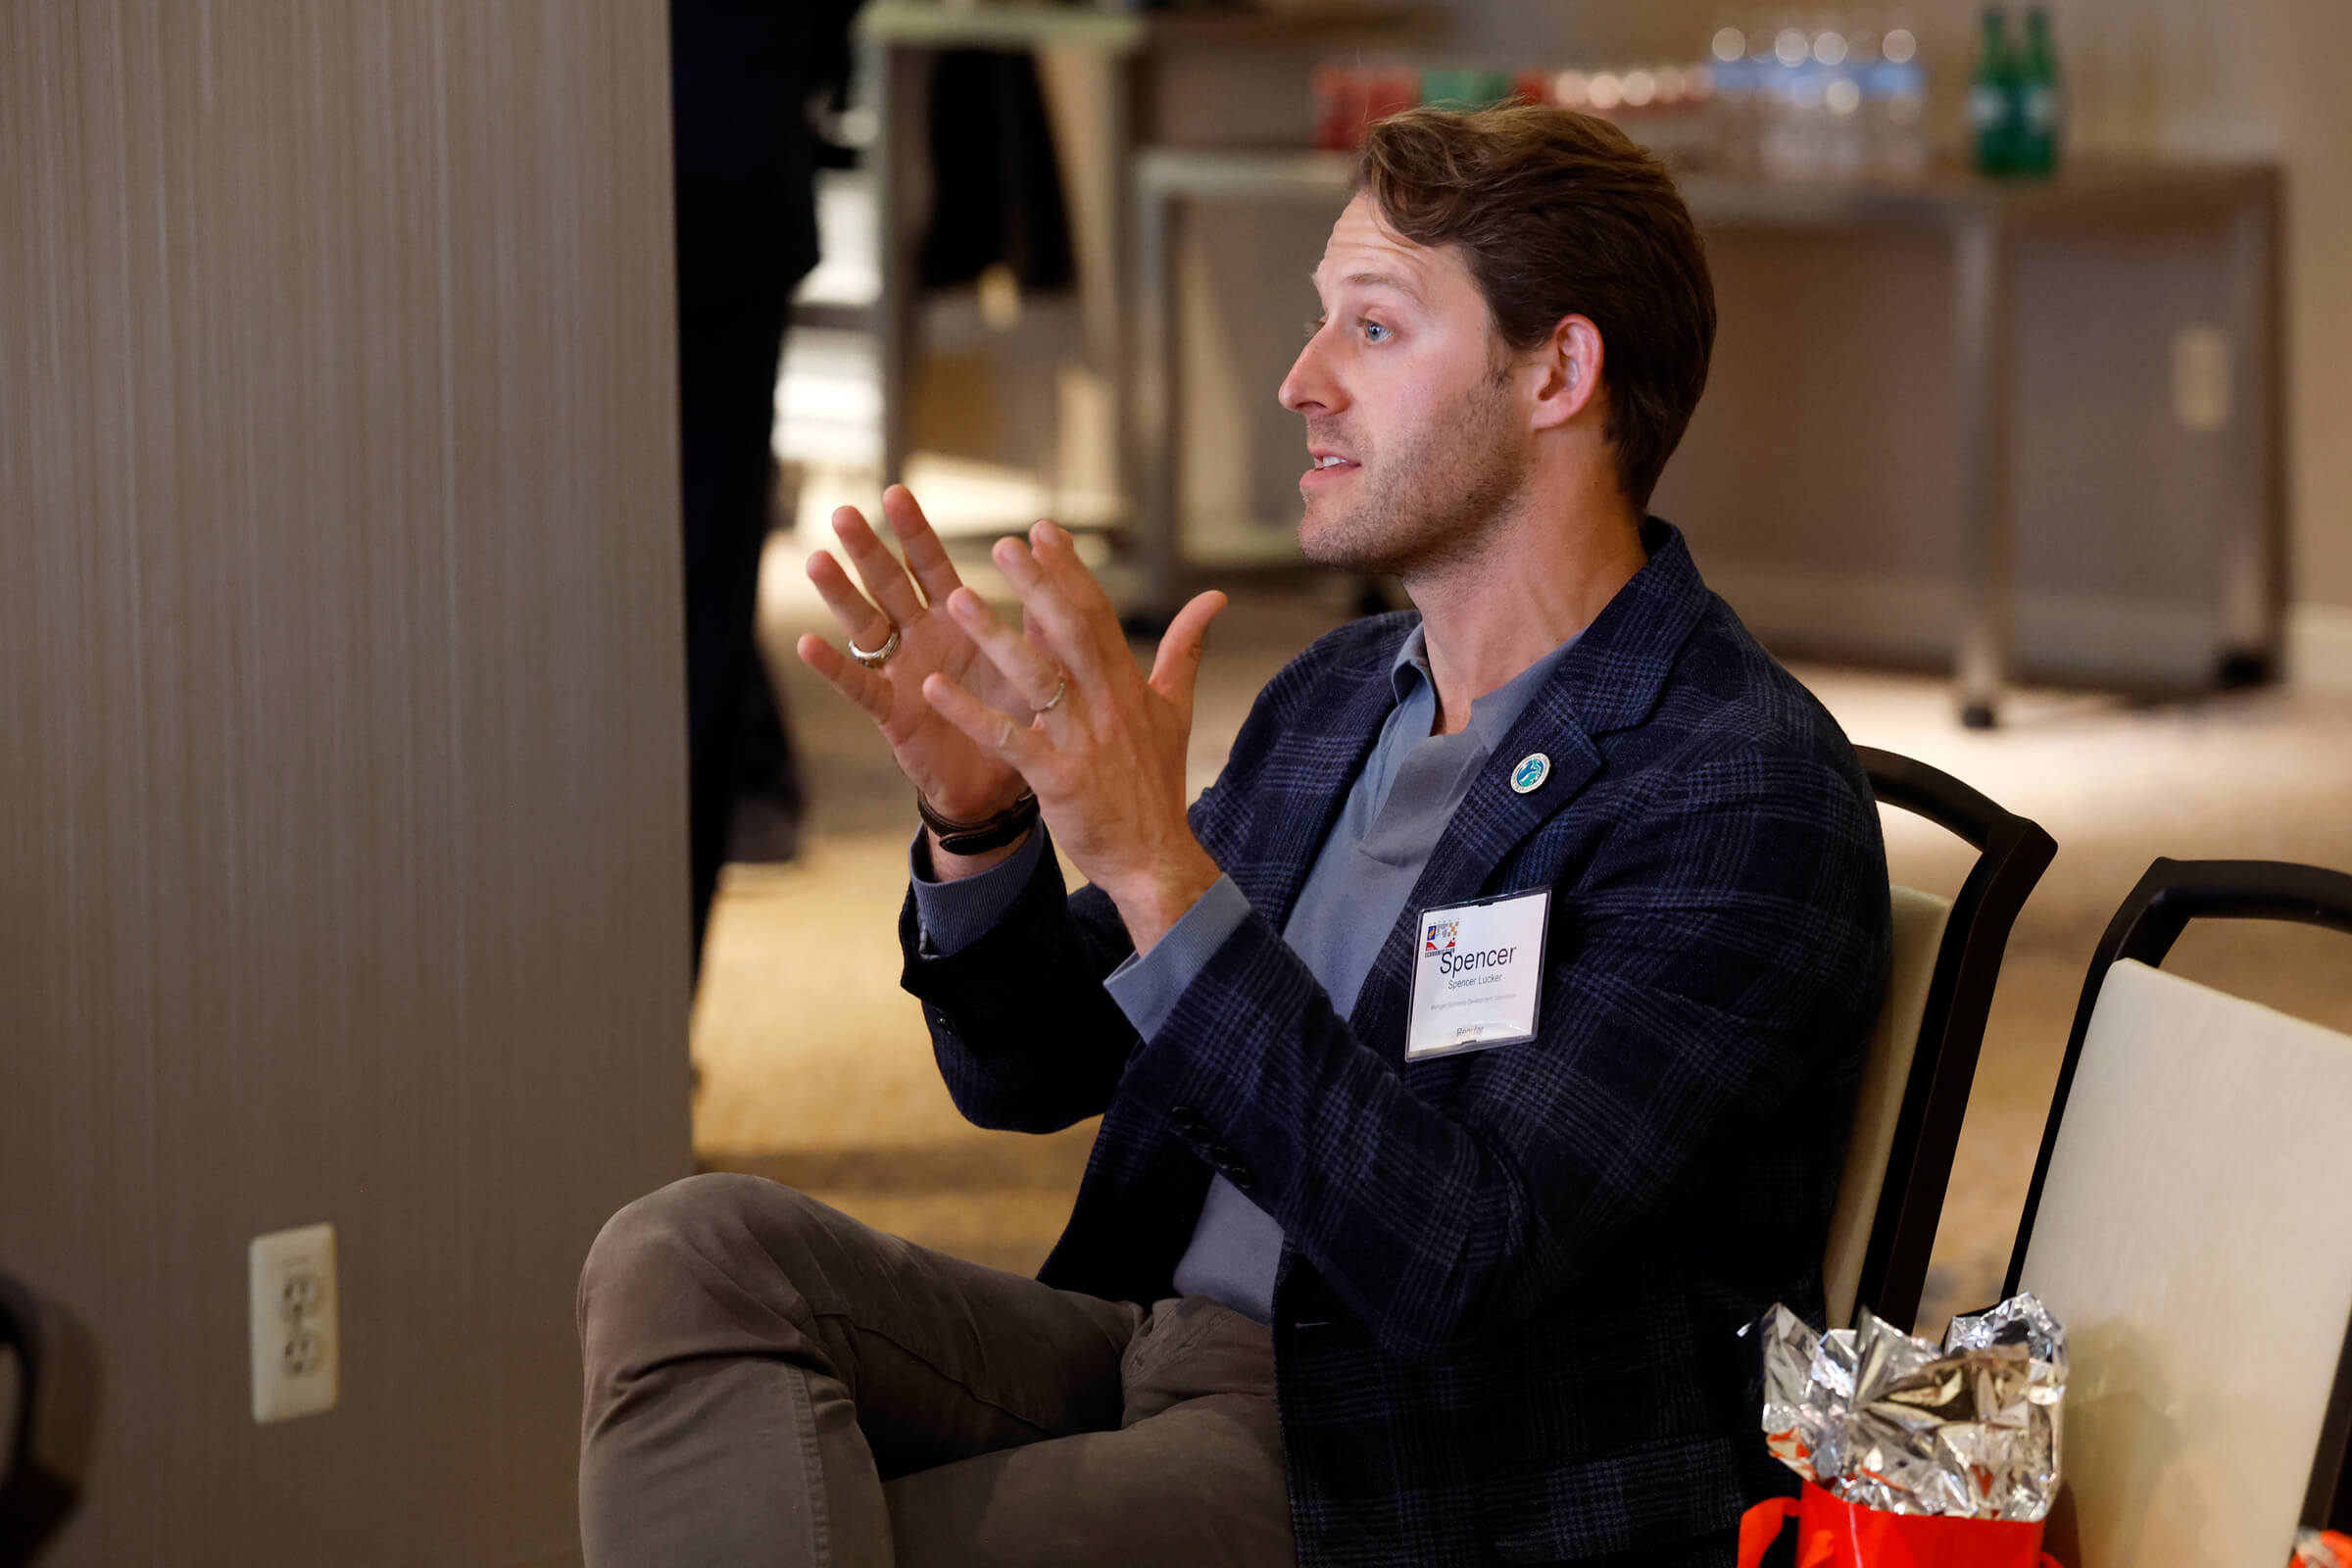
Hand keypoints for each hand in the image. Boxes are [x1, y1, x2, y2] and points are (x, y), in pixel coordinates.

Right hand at [795, 485, 1037, 822]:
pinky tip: (808, 643)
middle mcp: (920, 637)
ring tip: (818, 560)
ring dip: (840, 594)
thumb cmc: (1014, 715)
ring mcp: (900, 671)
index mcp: (954, 619)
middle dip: (868, 549)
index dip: (914, 532)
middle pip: (888, 584)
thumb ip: (1040, 617)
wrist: (1002, 782)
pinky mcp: (891, 711)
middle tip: (844, 513)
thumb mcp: (1033, 660)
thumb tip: (1059, 563)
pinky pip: (858, 685)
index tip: (896, 493)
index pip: (930, 565)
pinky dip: (833, 666)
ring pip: (865, 625)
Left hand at [919, 518, 1228, 953]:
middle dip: (1037, 585)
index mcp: (1128, 684)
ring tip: (958, 598)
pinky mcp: (1058, 779)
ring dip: (996, 636)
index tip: (1043, 530)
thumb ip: (1186, 647)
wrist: (1156, 856)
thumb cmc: (1156, 781)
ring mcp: (1082, 742)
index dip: (1069, 571)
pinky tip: (934, 687)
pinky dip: (972, 714)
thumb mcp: (1174, 708)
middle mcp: (1107, 704)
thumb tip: (1214, 597)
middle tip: (1003, 544)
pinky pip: (1010, 739)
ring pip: (1037, 678)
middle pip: (1070, 633)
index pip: (1097, 614)